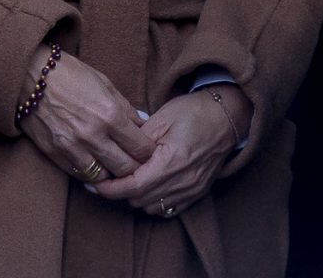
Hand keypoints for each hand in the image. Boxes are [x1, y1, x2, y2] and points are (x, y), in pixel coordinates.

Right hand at [18, 47, 157, 188]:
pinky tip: (96, 167)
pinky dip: (91, 174)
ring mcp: (73, 147)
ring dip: (112, 175)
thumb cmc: (71, 75)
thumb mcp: (105, 85)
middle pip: (125, 168)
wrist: (31, 76)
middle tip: (139, 166)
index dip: (149, 153)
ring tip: (116, 169)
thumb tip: (143, 125)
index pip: (140, 147)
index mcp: (110, 114)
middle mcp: (93, 135)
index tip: (151, 153)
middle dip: (135, 169)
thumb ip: (125, 109)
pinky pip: (80, 174)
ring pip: (103, 177)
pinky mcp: (55, 154)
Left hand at [97, 85, 244, 216]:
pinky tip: (150, 186)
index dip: (110, 188)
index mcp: (172, 161)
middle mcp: (183, 181)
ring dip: (137, 197)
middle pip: (139, 200)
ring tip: (130, 179)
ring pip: (151, 208)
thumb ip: (135, 142)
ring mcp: (192, 190)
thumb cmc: (193, 112)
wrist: (227, 116)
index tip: (95, 182)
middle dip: (120, 191)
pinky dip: (154, 202)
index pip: (132, 186)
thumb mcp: (160, 119)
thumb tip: (113, 155)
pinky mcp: (198, 193)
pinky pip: (168, 210)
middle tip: (109, 177)